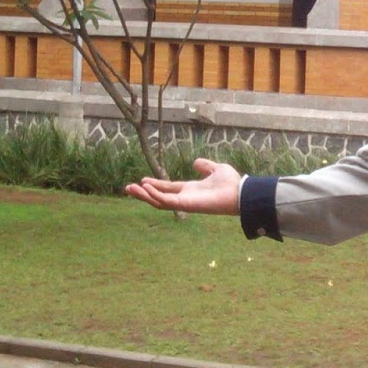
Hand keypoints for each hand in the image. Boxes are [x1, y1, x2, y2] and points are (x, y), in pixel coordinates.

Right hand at [125, 158, 243, 215]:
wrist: (240, 192)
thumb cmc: (231, 183)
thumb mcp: (216, 169)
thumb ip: (205, 166)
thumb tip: (196, 163)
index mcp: (190, 189)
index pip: (168, 188)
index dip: (155, 185)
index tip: (142, 180)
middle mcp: (185, 197)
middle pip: (159, 196)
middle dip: (143, 193)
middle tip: (128, 188)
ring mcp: (184, 202)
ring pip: (159, 201)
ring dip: (144, 195)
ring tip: (130, 188)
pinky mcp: (186, 205)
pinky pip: (166, 201)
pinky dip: (155, 194)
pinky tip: (145, 187)